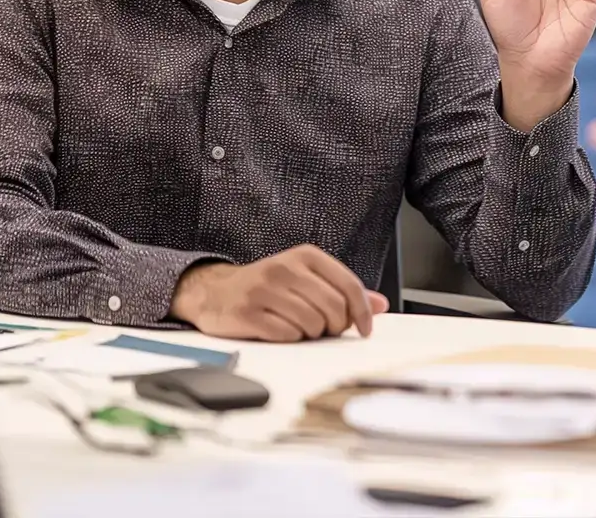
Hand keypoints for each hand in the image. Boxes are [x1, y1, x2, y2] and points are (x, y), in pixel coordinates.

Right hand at [170, 245, 390, 341]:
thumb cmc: (268, 287)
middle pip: (334, 309)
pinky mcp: (247, 312)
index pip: (349, 287)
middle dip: (334, 327)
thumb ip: (343, 291)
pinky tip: (280, 330)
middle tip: (323, 329)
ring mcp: (264, 290)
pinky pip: (287, 335)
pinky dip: (289, 339)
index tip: (365, 330)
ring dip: (311, 334)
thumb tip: (381, 305)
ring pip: (312, 324)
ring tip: (298, 327)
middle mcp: (285, 268)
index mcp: (305, 256)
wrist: (214, 292)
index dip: (363, 313)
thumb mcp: (307, 280)